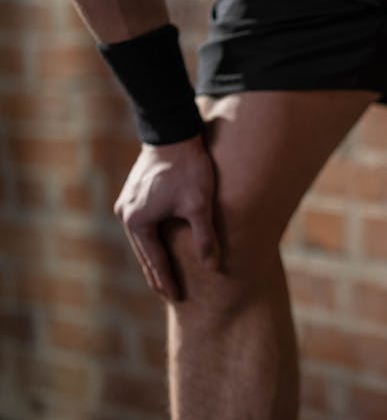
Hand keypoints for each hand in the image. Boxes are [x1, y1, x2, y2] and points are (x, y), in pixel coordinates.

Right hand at [114, 134, 218, 300]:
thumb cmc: (189, 169)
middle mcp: (126, 215)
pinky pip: (143, 225)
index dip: (167, 280)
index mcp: (138, 222)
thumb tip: (213, 267)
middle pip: (144, 253)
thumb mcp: (200, 205)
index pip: (155, 260)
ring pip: (142, 239)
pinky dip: (152, 239)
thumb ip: (205, 238)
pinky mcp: (133, 193)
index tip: (176, 298)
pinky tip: (159, 245)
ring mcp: (127, 203)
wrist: (174, 134)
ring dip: (153, 257)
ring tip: (164, 275)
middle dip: (157, 274)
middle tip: (169, 296)